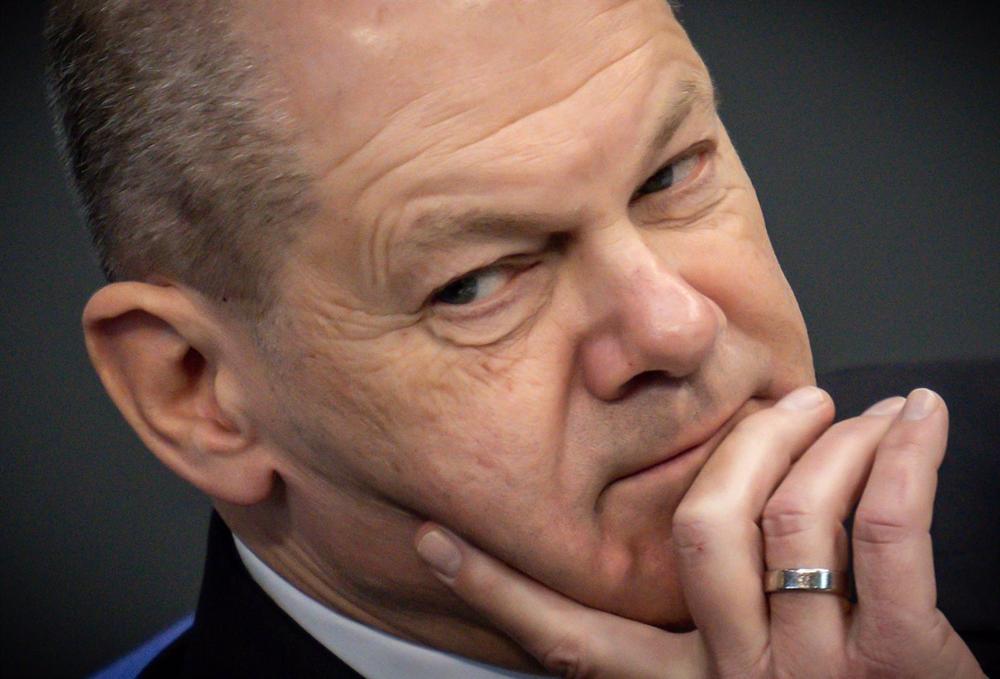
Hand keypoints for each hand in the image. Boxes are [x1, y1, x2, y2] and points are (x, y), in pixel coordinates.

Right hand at [414, 388, 984, 677]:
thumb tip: (688, 518)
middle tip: (788, 404)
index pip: (571, 644)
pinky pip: (886, 529)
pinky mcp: (903, 661)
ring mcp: (815, 674)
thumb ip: (703, 623)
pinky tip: (914, 418)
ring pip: (794, 515)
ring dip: (835, 441)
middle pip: (701, 527)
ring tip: (867, 416)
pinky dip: (905, 455)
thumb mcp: (746, 678)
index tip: (436, 540)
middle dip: (745, 444)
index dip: (497, 589)